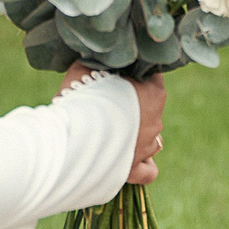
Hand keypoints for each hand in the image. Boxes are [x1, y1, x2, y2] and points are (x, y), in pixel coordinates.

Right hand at [65, 65, 164, 182]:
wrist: (71, 139)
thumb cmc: (81, 98)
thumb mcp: (87, 68)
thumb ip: (99, 63)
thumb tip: (98, 58)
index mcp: (154, 93)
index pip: (151, 75)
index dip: (132, 73)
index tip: (114, 75)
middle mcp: (156, 121)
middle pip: (149, 106)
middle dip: (131, 103)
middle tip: (104, 101)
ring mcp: (147, 147)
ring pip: (151, 137)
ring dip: (137, 132)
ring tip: (113, 130)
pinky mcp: (133, 170)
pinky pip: (147, 170)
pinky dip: (141, 164)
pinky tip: (130, 159)